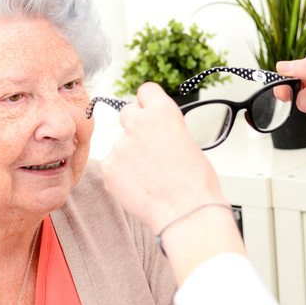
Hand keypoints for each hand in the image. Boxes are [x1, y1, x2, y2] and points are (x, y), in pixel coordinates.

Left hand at [100, 82, 228, 234]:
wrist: (186, 213)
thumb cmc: (196, 183)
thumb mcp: (189, 143)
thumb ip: (166, 129)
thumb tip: (155, 132)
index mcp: (162, 112)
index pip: (146, 90)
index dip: (148, 103)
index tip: (149, 112)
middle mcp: (137, 123)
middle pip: (127, 113)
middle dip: (135, 126)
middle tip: (149, 147)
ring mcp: (120, 145)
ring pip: (120, 144)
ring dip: (130, 156)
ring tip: (150, 177)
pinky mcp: (109, 167)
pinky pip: (113, 165)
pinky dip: (123, 175)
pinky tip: (140, 187)